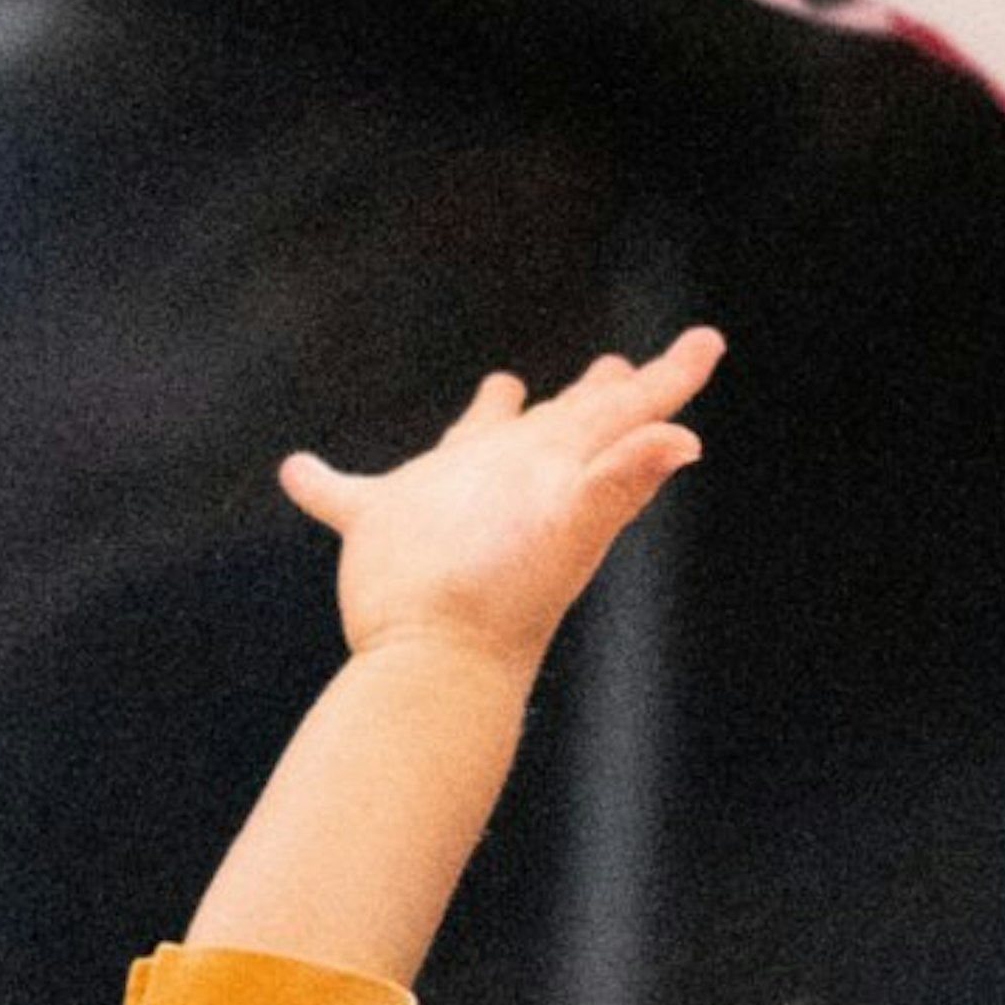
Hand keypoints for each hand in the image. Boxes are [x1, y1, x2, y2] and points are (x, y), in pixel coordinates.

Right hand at [278, 330, 722, 680]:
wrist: (434, 659)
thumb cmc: (501, 599)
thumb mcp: (570, 526)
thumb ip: (620, 478)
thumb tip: (684, 440)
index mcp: (552, 467)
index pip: (619, 411)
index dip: (664, 379)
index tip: (709, 344)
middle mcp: (508, 476)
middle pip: (560, 422)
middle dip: (590, 394)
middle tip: (613, 368)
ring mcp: (446, 503)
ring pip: (472, 445)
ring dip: (487, 417)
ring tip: (501, 388)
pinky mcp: (379, 529)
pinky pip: (343, 496)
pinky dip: (318, 483)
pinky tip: (295, 470)